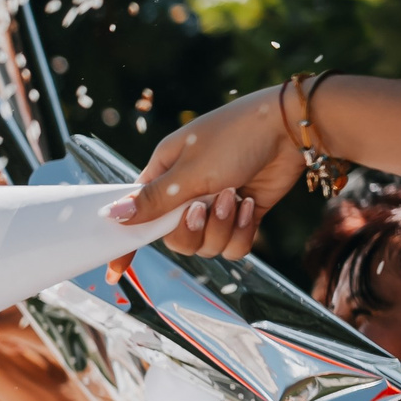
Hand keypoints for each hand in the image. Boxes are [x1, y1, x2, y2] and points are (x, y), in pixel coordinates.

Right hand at [107, 86, 303, 260]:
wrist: (290, 128)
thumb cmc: (234, 138)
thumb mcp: (187, 172)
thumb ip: (152, 201)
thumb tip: (111, 215)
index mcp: (164, 176)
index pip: (137, 215)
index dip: (127, 243)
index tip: (116, 273)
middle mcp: (187, 194)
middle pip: (175, 239)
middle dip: (190, 231)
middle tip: (202, 207)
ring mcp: (216, 206)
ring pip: (206, 246)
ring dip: (220, 227)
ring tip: (233, 197)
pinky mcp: (243, 214)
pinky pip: (233, 246)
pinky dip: (242, 231)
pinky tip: (249, 204)